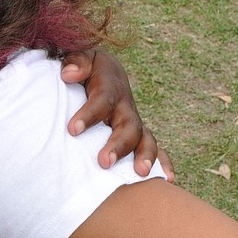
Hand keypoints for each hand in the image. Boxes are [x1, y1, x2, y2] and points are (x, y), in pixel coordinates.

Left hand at [61, 49, 175, 180]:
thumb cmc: (87, 68)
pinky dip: (163, 163)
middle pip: (128, 126)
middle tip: (104, 162)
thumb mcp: (82, 58)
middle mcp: (126, 107)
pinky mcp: (138, 135)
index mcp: (111, 87)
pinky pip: (155, 149)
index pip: (102, 100)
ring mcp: (134, 122)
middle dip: (118, 145)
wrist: (103, 72)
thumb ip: (76, 63)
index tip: (72, 130)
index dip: (89, 115)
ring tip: (140, 173)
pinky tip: (167, 179)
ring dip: (145, 156)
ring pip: (145, 139)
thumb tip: (69, 75)